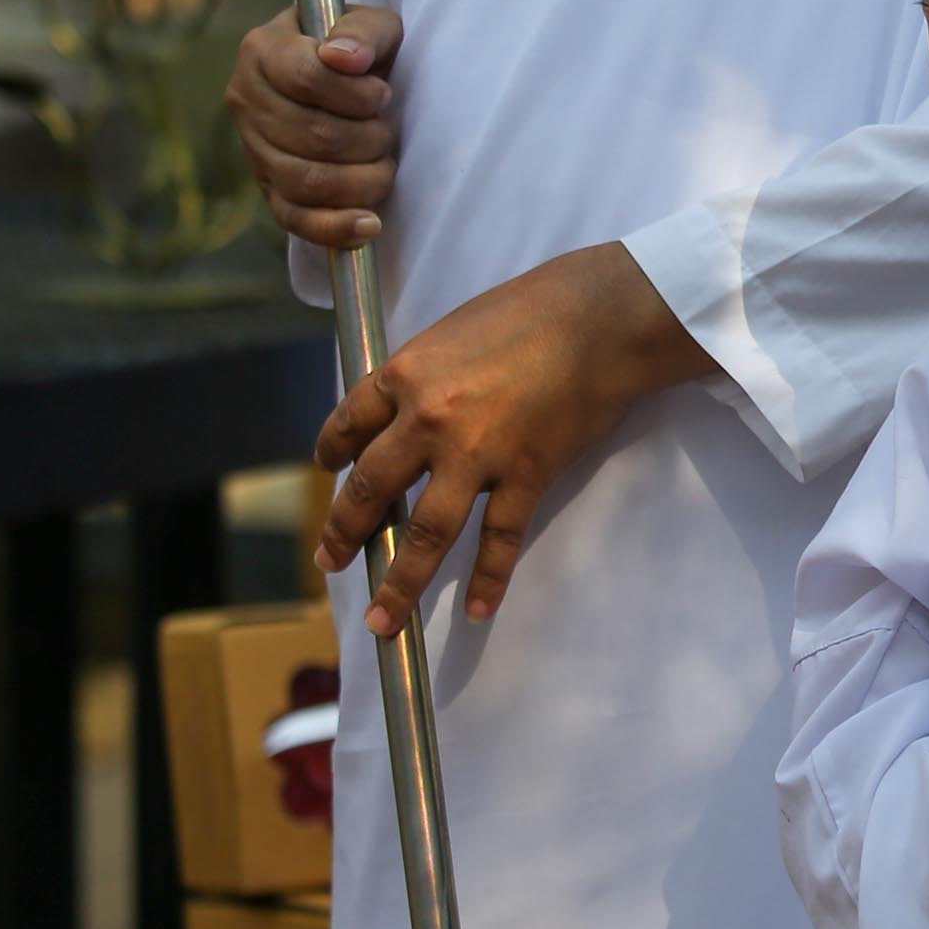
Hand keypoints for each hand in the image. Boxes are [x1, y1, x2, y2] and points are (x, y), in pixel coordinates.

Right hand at [227, 4, 400, 245]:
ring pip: (307, 180)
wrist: (344, 77)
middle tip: (387, 129)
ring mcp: (253, 149)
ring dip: (363, 178)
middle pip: (314, 135)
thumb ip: (362, 32)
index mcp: (263, 50)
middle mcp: (246, 100)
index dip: (357, 94)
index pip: (308, 78)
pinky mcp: (268, 189)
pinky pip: (294, 219)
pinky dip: (335, 227)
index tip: (382, 94)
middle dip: (368, 138)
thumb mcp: (372, 25)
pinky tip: (369, 224)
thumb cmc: (360, 49)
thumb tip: (345, 58)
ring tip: (384, 162)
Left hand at [311, 241, 711, 635]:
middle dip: (345, 532)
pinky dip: (489, 579)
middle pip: (371, 488)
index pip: (350, 422)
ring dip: (399, 583)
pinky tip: (478, 610)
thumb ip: (429, 371)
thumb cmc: (534, 308)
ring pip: (426, 533)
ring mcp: (477, 454)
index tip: (326, 470)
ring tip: (381, 621)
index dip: (332, 451)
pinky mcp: (526, 475)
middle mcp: (428, 421)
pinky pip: (500, 539)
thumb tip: (416, 403)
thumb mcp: (457, 328)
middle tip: (330, 562)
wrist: (602, 318)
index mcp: (406, 374)